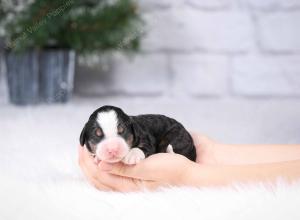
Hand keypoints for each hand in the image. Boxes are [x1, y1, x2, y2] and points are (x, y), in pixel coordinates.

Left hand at [78, 146, 192, 191]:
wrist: (188, 173)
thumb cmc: (172, 169)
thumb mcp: (148, 167)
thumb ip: (124, 168)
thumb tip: (101, 164)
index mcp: (128, 186)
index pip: (99, 174)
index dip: (88, 160)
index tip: (83, 145)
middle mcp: (126, 187)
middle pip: (98, 177)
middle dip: (86, 162)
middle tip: (81, 145)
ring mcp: (129, 183)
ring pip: (103, 177)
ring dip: (92, 164)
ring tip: (87, 150)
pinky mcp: (133, 177)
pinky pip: (112, 174)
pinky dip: (102, 166)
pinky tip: (102, 158)